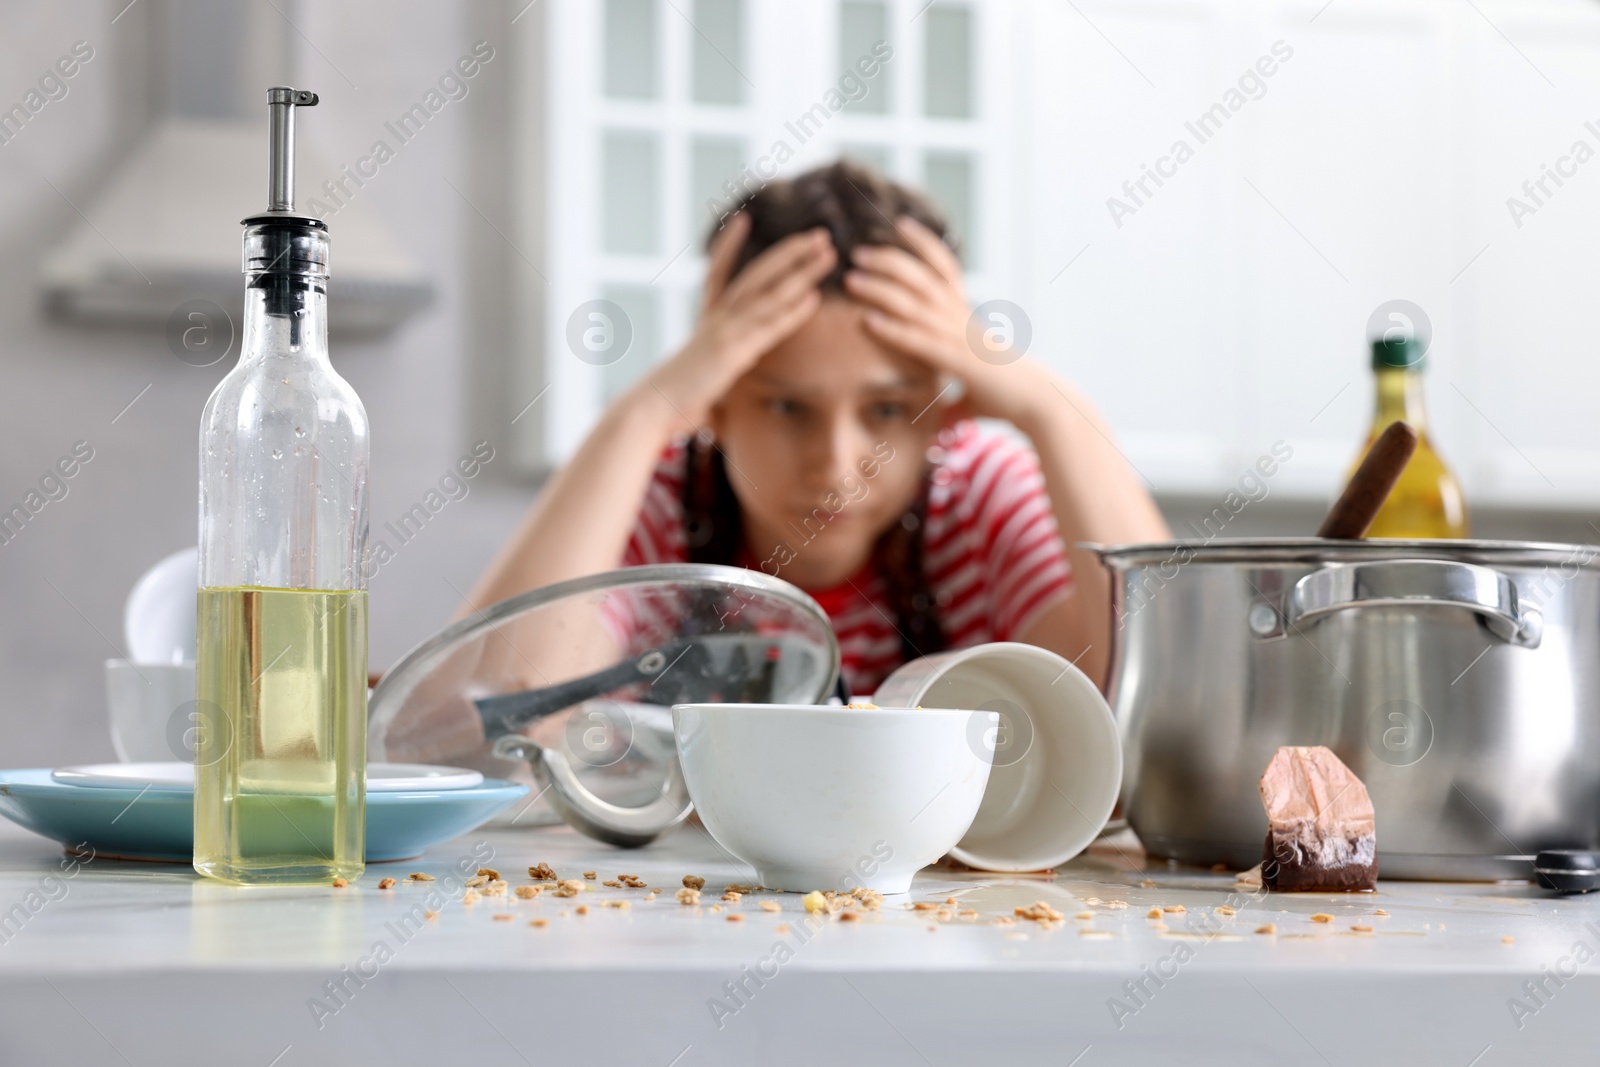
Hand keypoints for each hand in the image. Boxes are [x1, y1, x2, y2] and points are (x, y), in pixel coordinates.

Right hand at [642, 213, 835, 432]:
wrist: (654, 408)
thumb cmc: (675, 398)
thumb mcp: (701, 372)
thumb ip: (722, 361)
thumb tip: (740, 362)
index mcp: (706, 319)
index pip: (718, 272)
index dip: (729, 245)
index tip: (742, 217)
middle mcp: (716, 318)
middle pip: (757, 274)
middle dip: (788, 252)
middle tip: (819, 234)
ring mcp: (725, 331)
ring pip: (770, 293)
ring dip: (801, 272)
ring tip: (827, 253)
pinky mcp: (732, 351)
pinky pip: (768, 328)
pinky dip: (791, 313)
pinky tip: (813, 297)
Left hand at [843, 215, 1051, 428]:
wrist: (1040, 403)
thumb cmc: (1011, 396)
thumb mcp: (976, 388)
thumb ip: (955, 397)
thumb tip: (943, 420)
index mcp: (967, 316)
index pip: (945, 267)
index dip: (924, 242)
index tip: (901, 224)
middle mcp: (963, 319)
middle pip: (922, 277)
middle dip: (889, 260)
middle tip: (858, 252)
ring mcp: (961, 338)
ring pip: (915, 303)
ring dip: (880, 289)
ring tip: (852, 279)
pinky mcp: (959, 362)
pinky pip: (920, 342)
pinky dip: (893, 330)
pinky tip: (868, 321)